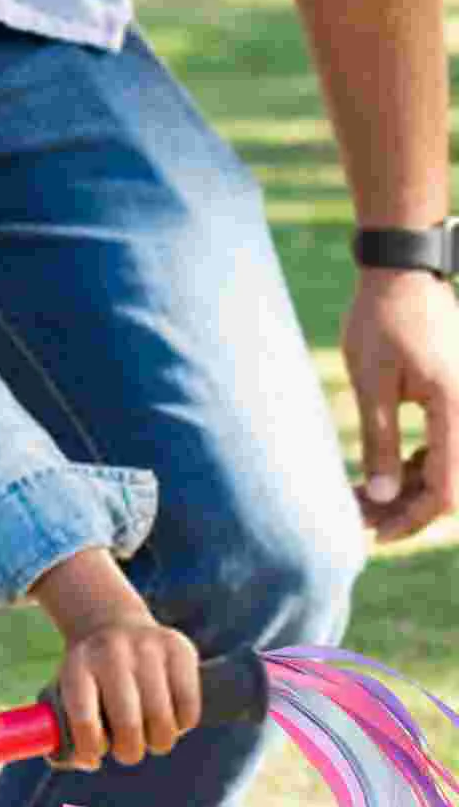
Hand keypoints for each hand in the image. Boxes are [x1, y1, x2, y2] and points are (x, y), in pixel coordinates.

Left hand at [51, 617, 201, 770]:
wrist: (112, 625)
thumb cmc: (90, 677)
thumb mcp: (66, 693)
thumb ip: (69, 732)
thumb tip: (88, 762)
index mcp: (77, 667)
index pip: (84, 719)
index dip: (91, 749)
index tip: (95, 757)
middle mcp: (111, 653)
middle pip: (128, 724)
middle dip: (129, 751)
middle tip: (127, 752)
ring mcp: (147, 648)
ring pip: (162, 719)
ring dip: (158, 742)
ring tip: (151, 738)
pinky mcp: (179, 649)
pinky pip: (189, 705)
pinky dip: (182, 724)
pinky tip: (170, 719)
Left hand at [342, 269, 458, 542]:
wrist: (402, 273)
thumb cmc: (381, 322)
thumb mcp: (370, 384)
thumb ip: (378, 442)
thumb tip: (379, 498)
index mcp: (458, 407)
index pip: (446, 488)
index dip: (413, 519)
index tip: (374, 533)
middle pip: (450, 484)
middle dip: (406, 509)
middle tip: (357, 519)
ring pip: (447, 468)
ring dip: (409, 490)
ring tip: (360, 500)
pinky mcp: (457, 399)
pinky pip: (445, 447)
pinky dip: (415, 467)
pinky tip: (380, 476)